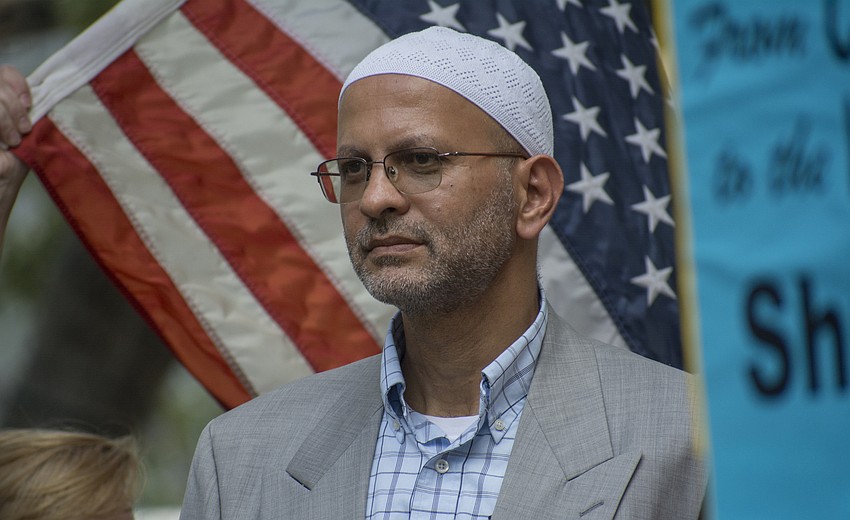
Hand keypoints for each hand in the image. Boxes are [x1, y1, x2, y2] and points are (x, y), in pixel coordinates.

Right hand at [0, 65, 31, 256]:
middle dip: (12, 104)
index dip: (16, 83)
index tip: (30, 106)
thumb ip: (35, 112)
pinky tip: (4, 145)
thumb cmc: (15, 164)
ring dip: (4, 117)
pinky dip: (0, 125)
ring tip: (12, 140)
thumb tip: (63, 91)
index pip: (5, 72)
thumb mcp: (32, 134)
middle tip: (23, 130)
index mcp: (3, 101)